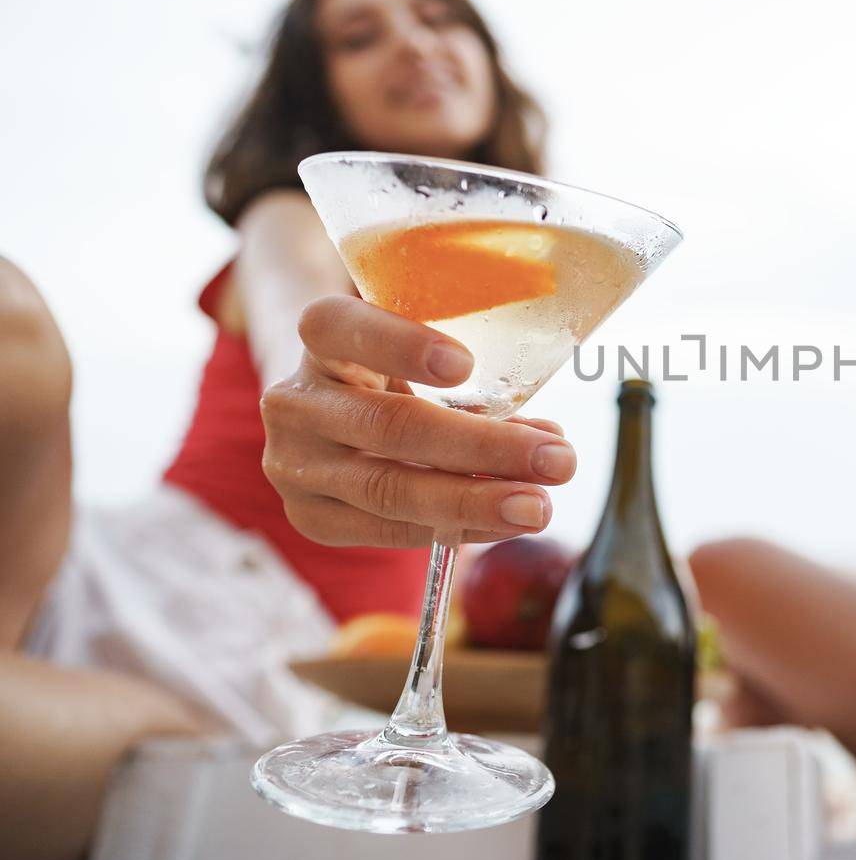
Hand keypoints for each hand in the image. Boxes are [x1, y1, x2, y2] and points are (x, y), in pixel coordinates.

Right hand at [261, 296, 576, 548]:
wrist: (328, 420)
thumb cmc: (392, 376)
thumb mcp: (416, 355)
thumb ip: (473, 383)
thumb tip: (549, 439)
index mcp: (322, 338)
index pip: (339, 327)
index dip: (400, 344)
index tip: (465, 365)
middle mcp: (297, 402)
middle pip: (390, 426)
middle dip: (484, 448)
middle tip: (557, 460)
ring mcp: (294, 465)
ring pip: (390, 490)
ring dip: (477, 502)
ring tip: (539, 506)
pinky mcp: (309, 517)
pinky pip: (388, 531)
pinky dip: (454, 529)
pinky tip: (503, 524)